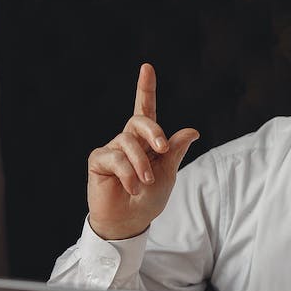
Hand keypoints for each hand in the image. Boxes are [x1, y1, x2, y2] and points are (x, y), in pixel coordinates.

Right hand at [86, 63, 199, 239]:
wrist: (129, 222)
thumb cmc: (148, 199)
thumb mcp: (168, 174)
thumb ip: (175, 151)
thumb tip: (192, 131)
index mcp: (146, 141)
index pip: (145, 110)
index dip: (146, 89)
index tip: (147, 68)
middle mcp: (128, 141)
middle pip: (139, 121)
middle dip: (154, 132)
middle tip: (162, 150)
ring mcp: (112, 149)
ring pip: (128, 143)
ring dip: (141, 164)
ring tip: (146, 183)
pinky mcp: (98, 161)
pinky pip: (115, 159)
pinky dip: (128, 174)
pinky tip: (133, 188)